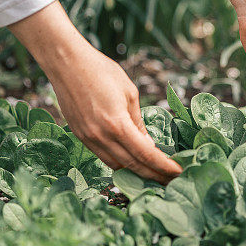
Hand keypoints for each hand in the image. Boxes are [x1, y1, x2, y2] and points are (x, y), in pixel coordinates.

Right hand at [9, 2, 180, 183]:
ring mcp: (88, 139)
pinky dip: (119, 164)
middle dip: (153, 176)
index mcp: (117, 124)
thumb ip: (138, 122)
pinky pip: (103, 157)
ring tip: (154, 177)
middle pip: (132, 165)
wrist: (66, 63)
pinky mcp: (80, 137)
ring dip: (136, 174)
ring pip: (116, 165)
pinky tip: (132, 164)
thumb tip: (148, 145)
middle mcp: (101, 136)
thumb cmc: (102, 71)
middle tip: (171, 182)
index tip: (178, 173)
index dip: (163, 166)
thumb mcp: (129, 93)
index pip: (145, 154)